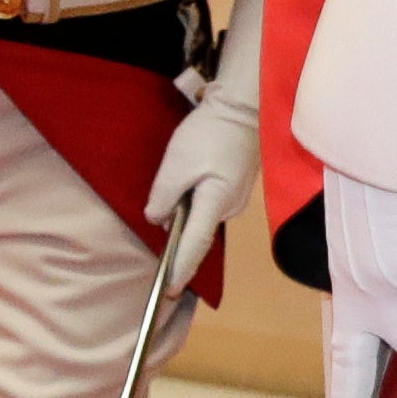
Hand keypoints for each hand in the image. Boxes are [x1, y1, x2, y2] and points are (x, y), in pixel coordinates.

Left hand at [146, 0, 267, 293]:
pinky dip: (194, 206)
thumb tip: (155, 218)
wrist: (242, 107)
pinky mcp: (232, 186)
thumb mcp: (177, 161)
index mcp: (215, 203)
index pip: (195, 245)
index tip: (169, 290)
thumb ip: (164, 193)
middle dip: (179, 245)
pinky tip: (184, 193)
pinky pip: (208, 204)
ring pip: (202, 217)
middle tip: (162, 250)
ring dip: (185, 220)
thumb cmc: (209, 133)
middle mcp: (228, 207)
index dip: (180, 269)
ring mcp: (233, 197)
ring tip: (169, 213)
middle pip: (198, 233)